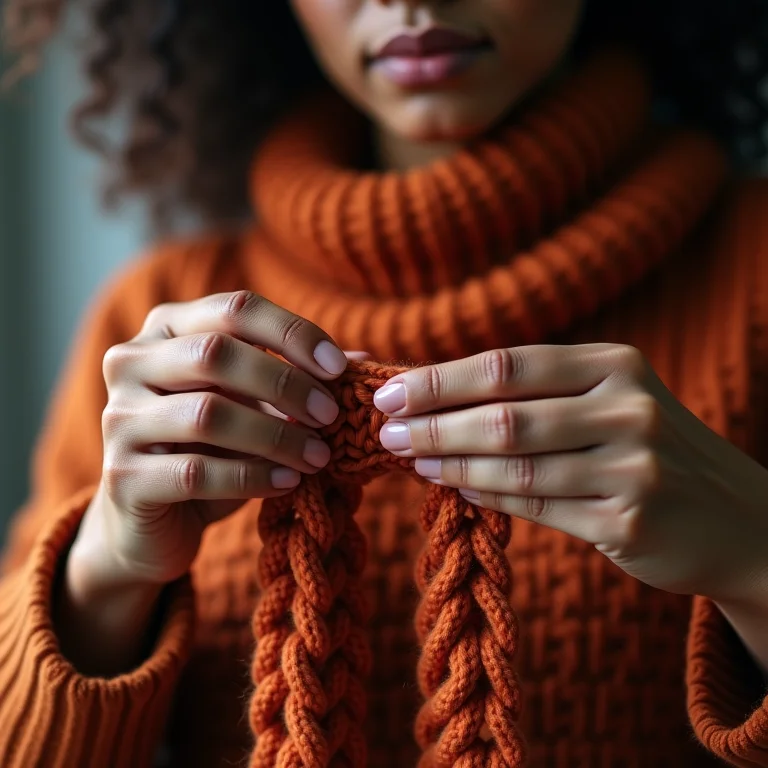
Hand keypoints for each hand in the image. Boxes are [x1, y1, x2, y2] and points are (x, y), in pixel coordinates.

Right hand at [74, 291, 350, 588]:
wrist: (155, 520)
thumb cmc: (212, 450)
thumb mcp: (256, 408)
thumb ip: (297, 380)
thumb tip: (361, 362)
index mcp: (166, 328)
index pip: (236, 309)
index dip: (293, 333)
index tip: (339, 367)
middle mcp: (131, 362)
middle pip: (216, 352)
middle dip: (287, 384)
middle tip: (332, 415)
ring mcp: (118, 417)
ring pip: (207, 414)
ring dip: (276, 436)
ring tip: (319, 456)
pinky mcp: (121, 475)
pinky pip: (196, 472)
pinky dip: (253, 477)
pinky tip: (289, 483)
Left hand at [374, 344, 767, 604]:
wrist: (733, 516)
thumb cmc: (646, 446)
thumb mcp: (606, 399)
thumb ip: (535, 393)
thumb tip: (437, 397)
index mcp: (615, 365)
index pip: (507, 366)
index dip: (440, 381)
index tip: (389, 395)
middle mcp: (628, 409)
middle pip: (504, 416)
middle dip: (433, 425)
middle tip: (386, 434)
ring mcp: (633, 468)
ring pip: (515, 466)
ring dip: (451, 463)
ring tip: (412, 461)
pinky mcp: (628, 523)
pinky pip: (536, 507)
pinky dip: (488, 495)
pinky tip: (458, 485)